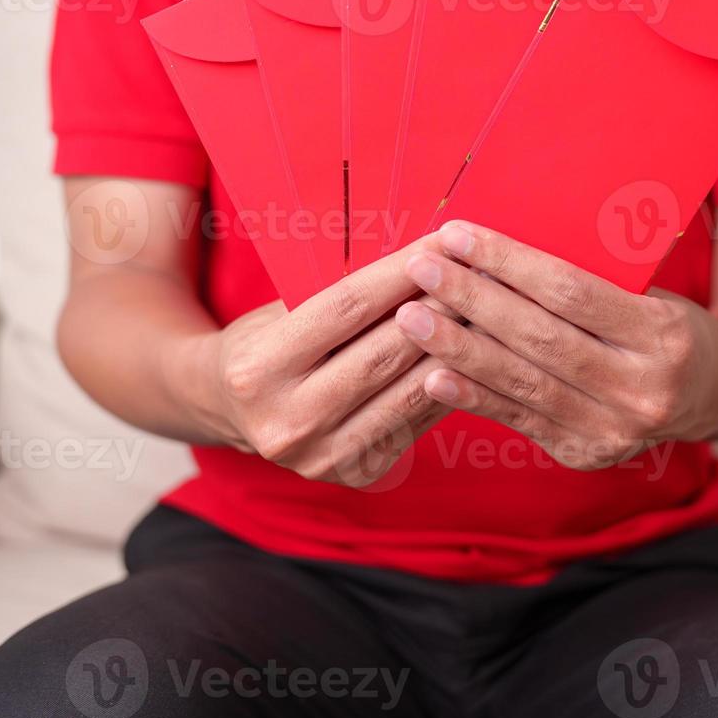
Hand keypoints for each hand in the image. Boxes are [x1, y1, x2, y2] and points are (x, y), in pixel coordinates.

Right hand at [185, 236, 456, 486]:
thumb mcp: (278, 311)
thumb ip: (335, 295)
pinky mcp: (356, 474)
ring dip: (456, 347)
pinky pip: (417, 422)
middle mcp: (287, 421)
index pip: (346, 309)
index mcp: (259, 369)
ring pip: (408, 393)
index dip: (399, 273)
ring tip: (487, 309)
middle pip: (383, 353)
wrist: (229, 411)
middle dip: (438, 306)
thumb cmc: (264, 344)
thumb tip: (419, 260)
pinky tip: (475, 354)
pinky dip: (450, 385)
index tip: (441, 242)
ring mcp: (323, 457)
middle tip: (479, 271)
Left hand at [391, 221, 717, 469]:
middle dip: (472, 300)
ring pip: (523, 382)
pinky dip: (473, 396)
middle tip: (422, 269)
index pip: (570, 292)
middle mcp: (641, 388)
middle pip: (539, 337)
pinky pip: (519, 419)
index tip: (459, 235)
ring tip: (412, 317)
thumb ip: (590, 278)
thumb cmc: (668, 324)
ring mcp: (614, 430)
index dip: (509, 262)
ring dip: (459, 348)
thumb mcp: (650, 291)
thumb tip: (499, 248)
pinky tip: (433, 374)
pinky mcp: (587, 454)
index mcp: (661, 334)